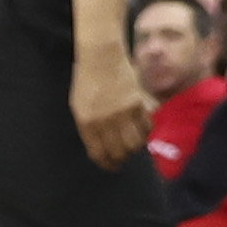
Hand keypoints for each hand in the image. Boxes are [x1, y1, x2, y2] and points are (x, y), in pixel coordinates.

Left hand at [68, 48, 153, 172]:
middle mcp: (106, 121)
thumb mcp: (79, 107)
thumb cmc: (87, 82)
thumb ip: (89, 127)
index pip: (98, 153)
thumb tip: (100, 147)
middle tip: (122, 160)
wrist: (102, 59)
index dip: (106, 163)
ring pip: (135, 143)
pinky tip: (141, 132)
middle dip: (120, 160)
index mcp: (87, 122)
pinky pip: (147, 127)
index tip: (110, 167)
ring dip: (134, 149)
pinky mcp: (140, 104)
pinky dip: (145, 133)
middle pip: (119, 152)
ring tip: (131, 147)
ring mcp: (124, 113)